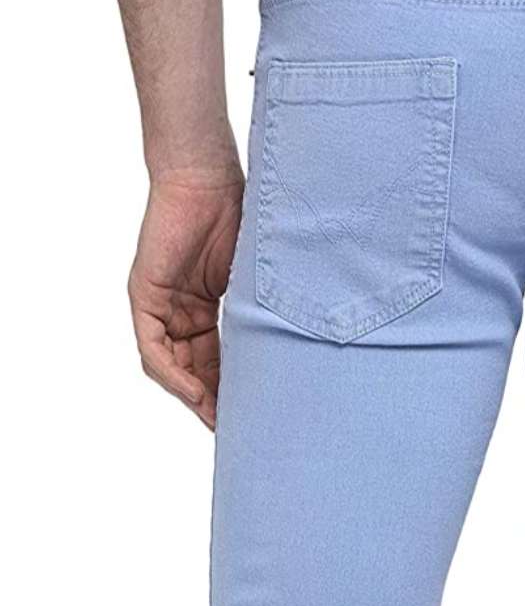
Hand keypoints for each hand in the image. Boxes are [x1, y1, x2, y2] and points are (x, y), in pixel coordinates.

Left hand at [129, 168, 242, 429]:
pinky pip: (154, 350)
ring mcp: (161, 306)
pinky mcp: (145, 298)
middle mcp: (181, 311)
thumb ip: (262, 314)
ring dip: (196, 396)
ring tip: (221, 419)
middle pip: (195, 370)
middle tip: (240, 428)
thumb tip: (298, 352)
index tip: (256, 415)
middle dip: (216, 402)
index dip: (235, 390)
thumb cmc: (242, 215)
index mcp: (207, 308)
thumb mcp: (256, 280)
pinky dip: (174, 375)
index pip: (218, 361)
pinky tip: (196, 393)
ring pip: (173, 367)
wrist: (209, 176)